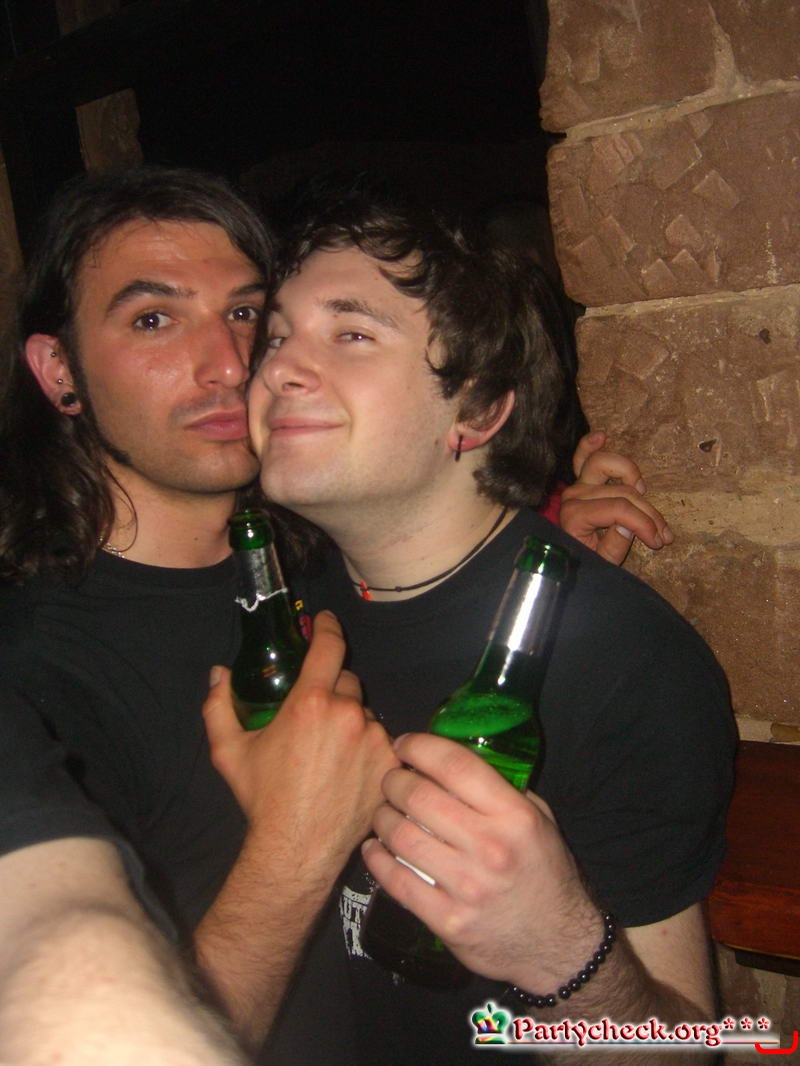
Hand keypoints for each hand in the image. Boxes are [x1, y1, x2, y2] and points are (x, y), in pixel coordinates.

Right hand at [203, 611, 398, 876]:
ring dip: (350, 721)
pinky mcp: (389, 762)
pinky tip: (348, 769)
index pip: (328, 646)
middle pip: (345, 682)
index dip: (326, 627)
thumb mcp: (229, 751)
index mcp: (310, 703)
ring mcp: (374, 739)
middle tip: (315, 716)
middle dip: (331, 690)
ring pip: (365, 712)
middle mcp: (347, 714)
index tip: (325, 621)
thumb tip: (218, 674)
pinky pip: (381, 740)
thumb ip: (218, 706)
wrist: (296, 848)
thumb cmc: (262, 798)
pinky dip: (367, 747)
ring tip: (331, 752)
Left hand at [362, 733, 599, 990]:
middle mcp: (491, 848)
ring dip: (382, 818)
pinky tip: (375, 848)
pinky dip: (377, 859)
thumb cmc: (546, 874)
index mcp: (515, 816)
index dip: (421, 747)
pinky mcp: (448, 922)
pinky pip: (397, 882)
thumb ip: (502, 790)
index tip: (405, 744)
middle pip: (419, 797)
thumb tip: (453, 763)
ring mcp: (468, 887)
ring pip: (401, 836)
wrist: (558, 945)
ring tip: (383, 813)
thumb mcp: (539, 821)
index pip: (456, 766)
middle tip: (391, 780)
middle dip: (394, 780)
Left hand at [559, 431, 672, 564]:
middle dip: (648, 514)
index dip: (644, 523)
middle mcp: (573, 496)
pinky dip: (590, 445)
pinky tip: (601, 436)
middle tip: (664, 535)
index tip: (659, 542)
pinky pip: (583, 457)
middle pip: (622, 492)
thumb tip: (630, 525)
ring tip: (645, 493)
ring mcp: (577, 485)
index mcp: (575, 517)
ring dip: (631, 474)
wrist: (568, 564)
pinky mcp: (580, 481)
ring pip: (606, 464)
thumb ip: (616, 543)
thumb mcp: (604, 562)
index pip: (619, 509)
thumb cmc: (587, 562)